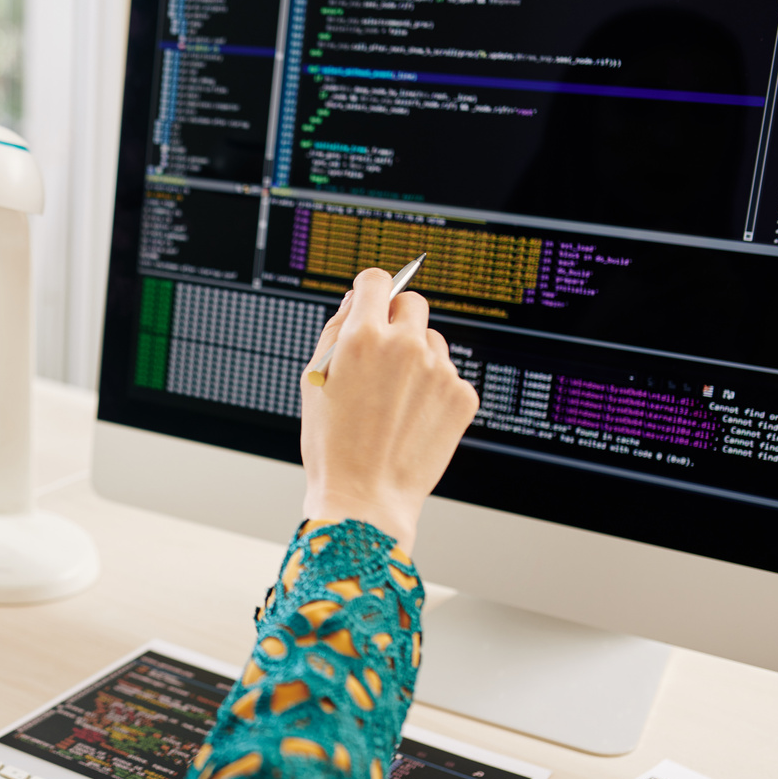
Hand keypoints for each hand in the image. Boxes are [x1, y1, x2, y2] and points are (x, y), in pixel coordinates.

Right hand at [299, 268, 479, 551]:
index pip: (376, 281)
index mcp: (363, 337)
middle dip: (397, 318)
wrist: (365, 497)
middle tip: (383, 351)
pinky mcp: (462, 395)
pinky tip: (412, 418)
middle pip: (411, 302)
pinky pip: (448, 375)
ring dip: (417, 357)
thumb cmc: (333, 445)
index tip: (371, 300)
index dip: (370, 289)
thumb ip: (335, 331)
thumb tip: (355, 301)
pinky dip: (433, 390)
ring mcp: (439, 370)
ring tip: (394, 399)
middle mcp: (405, 346)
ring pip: (432, 341)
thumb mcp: (315, 381)